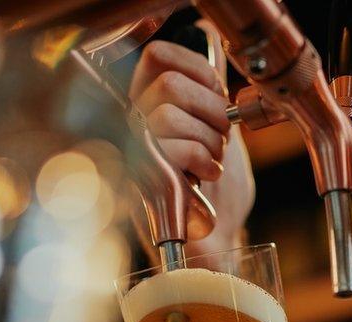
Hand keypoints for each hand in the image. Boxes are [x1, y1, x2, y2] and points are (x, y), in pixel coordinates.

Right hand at [129, 21, 255, 255]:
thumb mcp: (219, 132)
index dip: (198, 69)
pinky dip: (201, 159)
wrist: (216, 243)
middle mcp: (131, 124)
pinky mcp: (138, 183)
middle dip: (211, 111)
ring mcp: (131, 154)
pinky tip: (206, 176)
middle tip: (221, 139)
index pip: (159, 56)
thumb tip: (214, 48)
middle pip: (167, 85)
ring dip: (207, 140)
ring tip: (212, 162)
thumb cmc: (216, 194)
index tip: (219, 97)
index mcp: (148, 104)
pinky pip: (169, 149)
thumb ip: (211, 94)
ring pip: (167, 115)